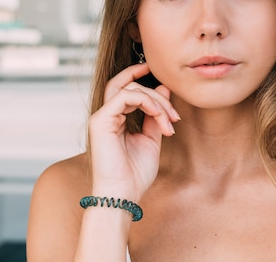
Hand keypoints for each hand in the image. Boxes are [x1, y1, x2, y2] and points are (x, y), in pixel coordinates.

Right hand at [88, 63, 179, 200]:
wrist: (123, 195)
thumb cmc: (135, 174)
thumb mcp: (152, 140)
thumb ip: (156, 115)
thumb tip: (163, 89)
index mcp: (115, 119)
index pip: (127, 89)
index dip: (142, 79)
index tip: (165, 81)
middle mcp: (105, 115)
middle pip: (129, 85)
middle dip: (157, 95)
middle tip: (175, 116)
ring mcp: (101, 117)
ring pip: (129, 89)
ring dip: (156, 101)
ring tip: (170, 121)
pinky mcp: (100, 120)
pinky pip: (124, 96)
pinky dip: (146, 101)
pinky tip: (158, 115)